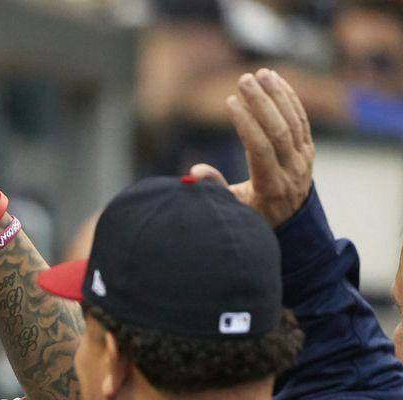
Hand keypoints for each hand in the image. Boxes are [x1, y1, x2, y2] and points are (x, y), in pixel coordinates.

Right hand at [189, 69, 314, 228]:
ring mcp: (304, 158)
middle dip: (261, 102)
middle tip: (243, 79)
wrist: (291, 221)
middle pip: (280, 131)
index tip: (230, 102)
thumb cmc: (254, 214)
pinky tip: (277, 80)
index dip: (246, 124)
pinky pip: (302, 118)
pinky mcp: (308, 148)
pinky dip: (290, 98)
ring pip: (293, 121)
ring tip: (259, 73)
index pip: (260, 149)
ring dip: (276, 94)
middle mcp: (292, 170)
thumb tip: (196, 170)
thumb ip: (215, 189)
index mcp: (271, 187)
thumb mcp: (232, 209)